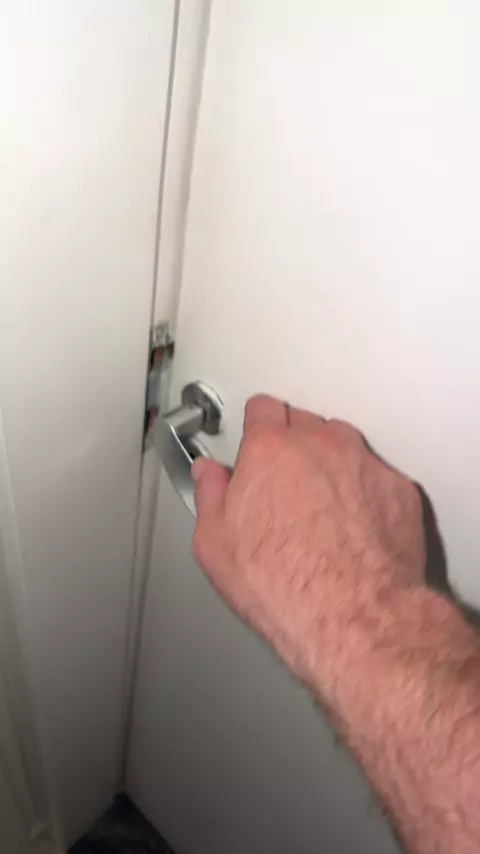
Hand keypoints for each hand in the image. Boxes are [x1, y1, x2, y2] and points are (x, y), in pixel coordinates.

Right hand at [192, 395, 424, 686]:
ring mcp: (364, 464)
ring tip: (320, 510)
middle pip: (304, 422)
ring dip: (331, 465)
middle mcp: (320, 445)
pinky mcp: (398, 489)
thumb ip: (209, 494)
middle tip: (282, 484)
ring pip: (343, 445)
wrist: (352, 617)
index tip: (254, 438)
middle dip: (293, 445)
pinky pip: (376, 477)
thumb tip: (208, 476)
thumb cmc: (285, 585)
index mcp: (270, 450)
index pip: (262, 408)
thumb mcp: (214, 543)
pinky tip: (353, 528)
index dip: (255, 425)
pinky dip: (366, 493)